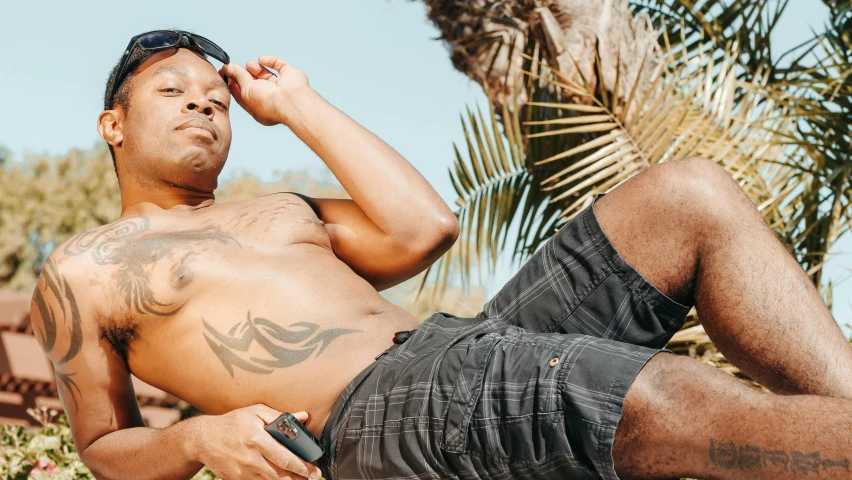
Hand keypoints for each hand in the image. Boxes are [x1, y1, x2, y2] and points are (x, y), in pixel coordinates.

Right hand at [197, 404, 322, 479]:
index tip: (315, 470)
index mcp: (257, 439)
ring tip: (300, 478)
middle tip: (313, 477)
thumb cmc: (233, 423)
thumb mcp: (255, 412)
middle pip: (281, 475)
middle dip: (300, 478)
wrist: (203, 439)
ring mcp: (242, 472)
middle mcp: (250, 458)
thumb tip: (303, 417)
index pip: (285, 458)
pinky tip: (281, 478)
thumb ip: (280, 416)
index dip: (302, 467)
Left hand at [220, 56, 310, 125]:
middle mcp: (271, 99)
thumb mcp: (246, 90)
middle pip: (254, 84)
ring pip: (266, 76)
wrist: (291, 100)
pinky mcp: (290, 77)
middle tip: (234, 67)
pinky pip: (279, 66)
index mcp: (259, 109)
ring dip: (256, 69)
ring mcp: (282, 88)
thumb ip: (237, 77)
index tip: (225, 73)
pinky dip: (270, 61)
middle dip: (244, 75)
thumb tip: (228, 67)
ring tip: (250, 64)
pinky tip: (262, 59)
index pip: (243, 95)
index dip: (233, 84)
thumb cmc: (269, 103)